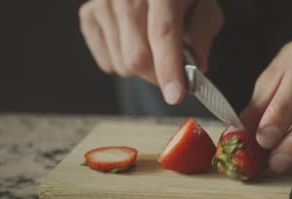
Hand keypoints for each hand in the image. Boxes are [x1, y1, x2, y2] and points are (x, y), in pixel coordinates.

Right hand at [78, 0, 222, 104]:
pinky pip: (107, 63)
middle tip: (170, 68)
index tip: (175, 96)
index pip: (162, 32)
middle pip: (138, 57)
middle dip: (158, 75)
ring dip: (142, 69)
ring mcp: (104, 3)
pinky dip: (124, 63)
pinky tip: (131, 42)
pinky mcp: (88, 14)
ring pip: (122, 65)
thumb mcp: (203, 8)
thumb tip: (196, 66)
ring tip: (150, 46)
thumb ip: (201, 35)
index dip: (169, 67)